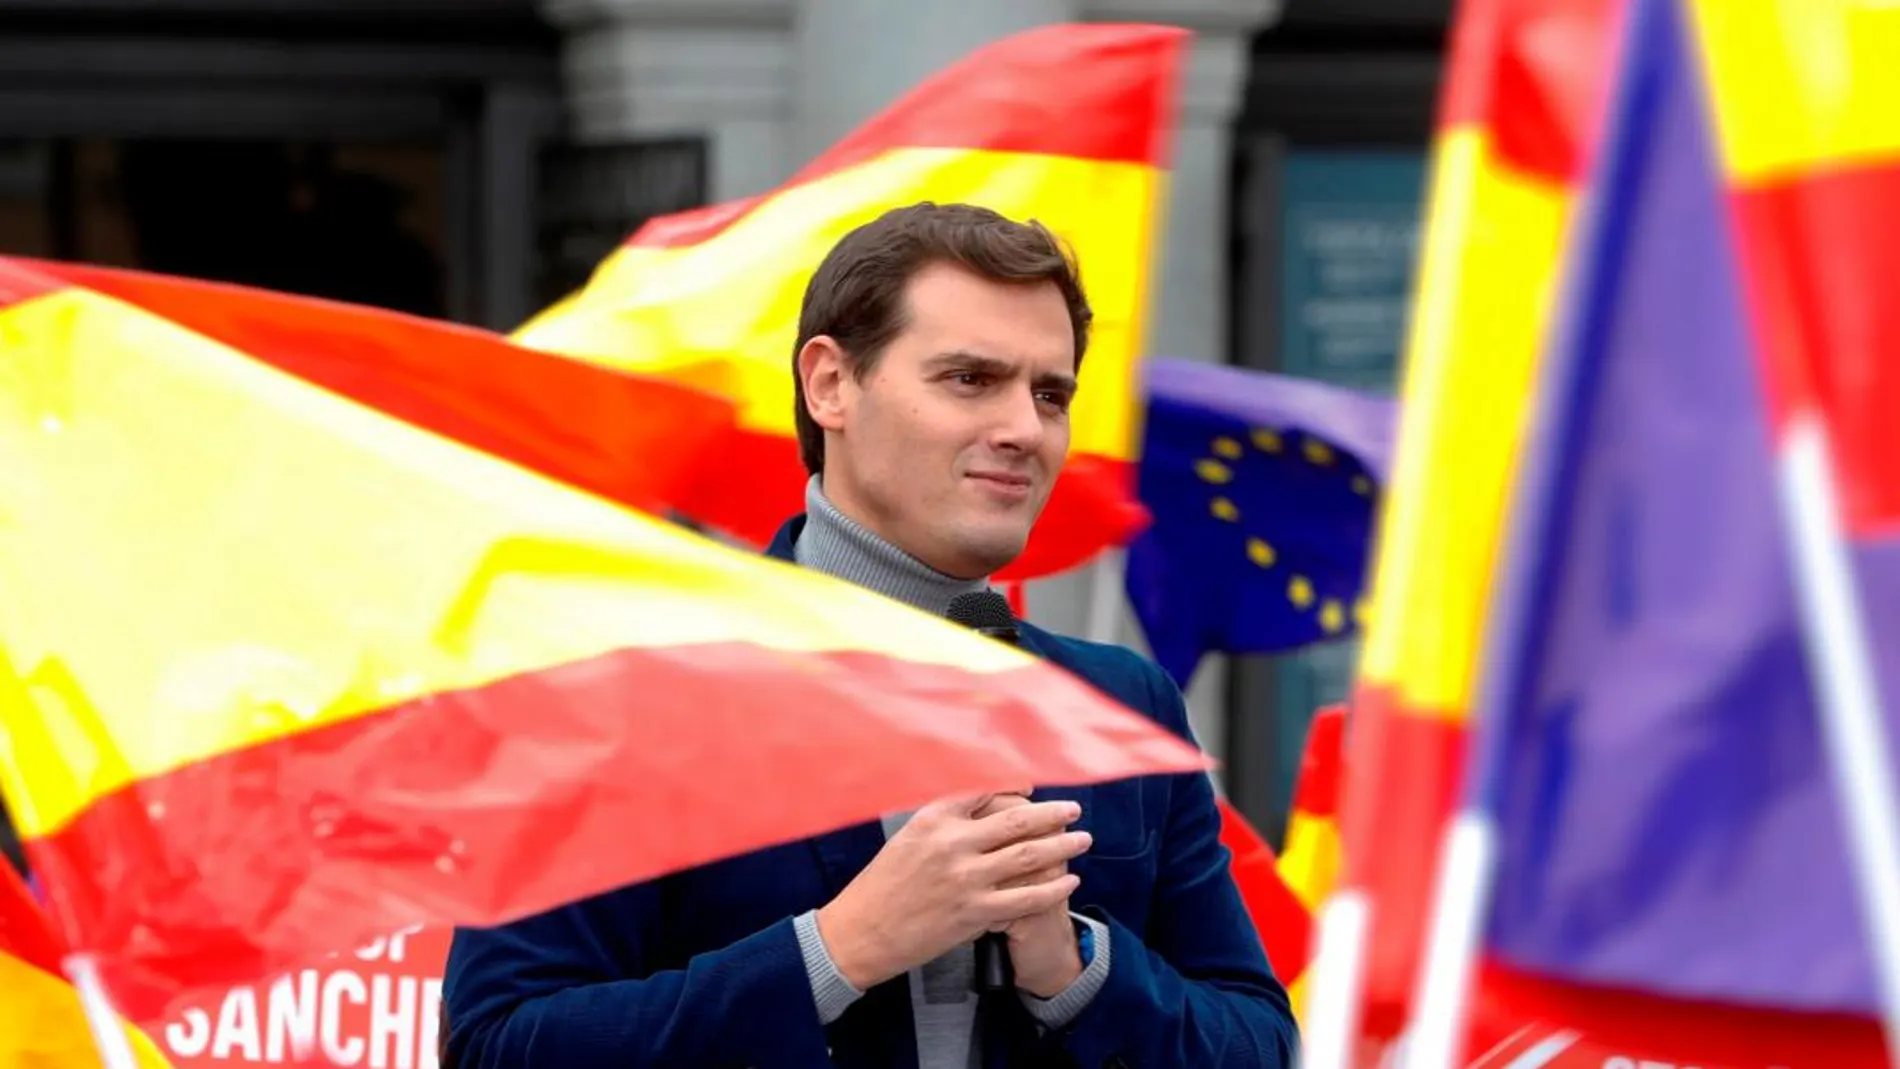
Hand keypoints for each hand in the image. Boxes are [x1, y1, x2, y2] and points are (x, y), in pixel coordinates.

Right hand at [815, 792, 1089, 989]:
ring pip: (1029, 856)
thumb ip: (942, 821)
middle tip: (1074, 809)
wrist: (861, 932)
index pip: (985, 790)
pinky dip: (1053, 888)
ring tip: (1083, 839)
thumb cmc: (880, 887)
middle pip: (1017, 820)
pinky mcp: (974, 913)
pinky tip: (1070, 881)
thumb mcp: (906, 839)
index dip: (1015, 785)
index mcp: (933, 819)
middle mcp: (953, 844)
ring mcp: (966, 879)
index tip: (1033, 785)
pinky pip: (1026, 898)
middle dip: (1052, 813)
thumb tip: (978, 804)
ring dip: (1062, 845)